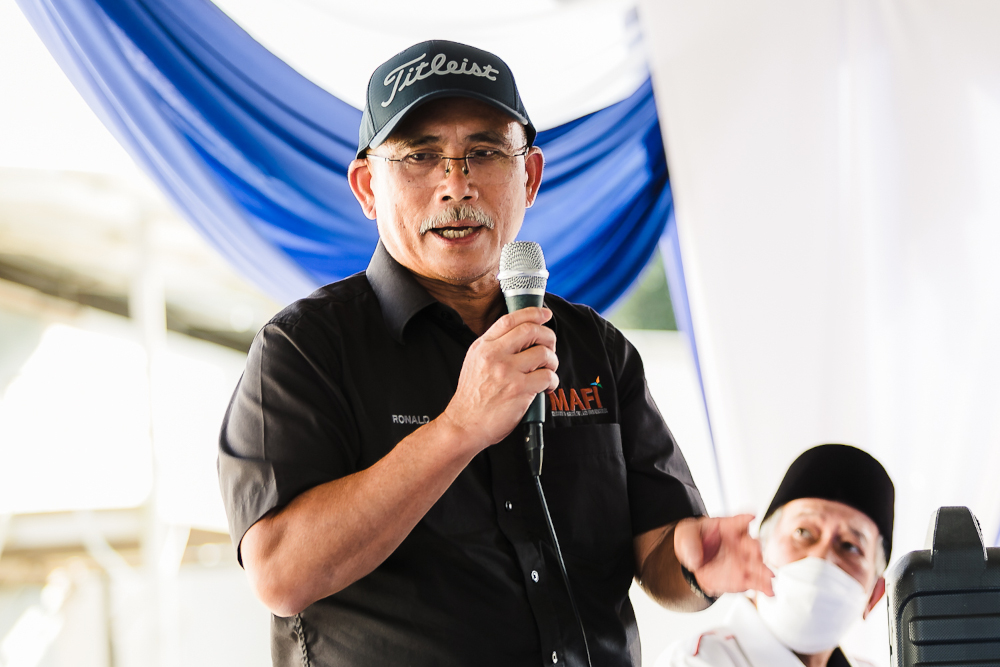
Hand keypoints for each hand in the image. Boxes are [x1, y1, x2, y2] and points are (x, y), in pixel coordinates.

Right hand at [440, 307, 558, 450]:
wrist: (464, 424)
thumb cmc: (472, 397)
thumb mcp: (474, 362)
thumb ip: (493, 347)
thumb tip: (521, 335)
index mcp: (483, 346)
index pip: (510, 319)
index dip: (532, 313)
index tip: (544, 313)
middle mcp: (494, 355)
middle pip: (531, 331)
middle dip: (548, 336)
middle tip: (550, 345)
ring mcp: (507, 372)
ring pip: (543, 353)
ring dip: (552, 361)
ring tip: (548, 370)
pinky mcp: (519, 389)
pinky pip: (547, 376)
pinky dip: (553, 381)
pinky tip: (547, 387)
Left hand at [673, 515, 773, 597]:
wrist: (695, 559)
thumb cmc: (694, 540)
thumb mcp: (686, 534)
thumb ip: (689, 542)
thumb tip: (695, 558)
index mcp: (728, 527)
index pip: (738, 521)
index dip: (744, 518)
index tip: (750, 517)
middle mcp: (740, 543)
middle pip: (752, 544)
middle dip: (755, 547)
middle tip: (755, 552)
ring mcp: (744, 561)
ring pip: (757, 565)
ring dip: (764, 570)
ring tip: (769, 576)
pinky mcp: (744, 577)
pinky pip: (756, 582)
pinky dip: (763, 587)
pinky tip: (769, 591)